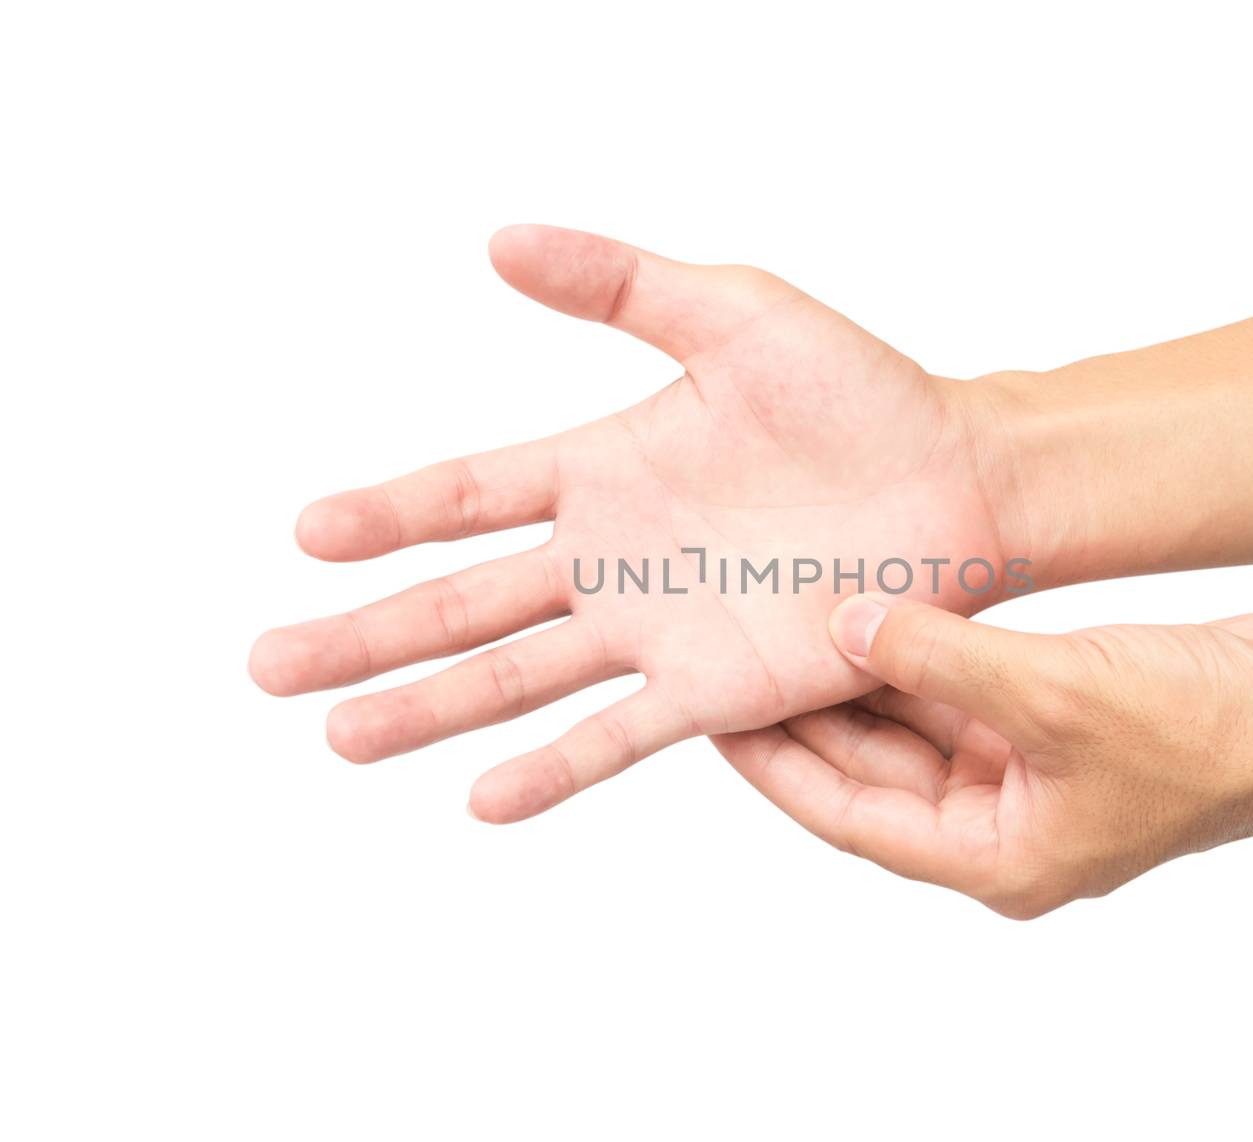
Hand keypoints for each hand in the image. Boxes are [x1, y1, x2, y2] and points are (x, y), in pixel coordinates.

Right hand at [249, 226, 1013, 821]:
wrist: (958, 480)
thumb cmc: (860, 392)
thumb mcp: (735, 313)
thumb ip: (621, 283)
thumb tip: (500, 240)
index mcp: (603, 467)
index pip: (468, 494)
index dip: (388, 516)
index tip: (307, 536)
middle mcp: (612, 557)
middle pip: (464, 601)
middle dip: (366, 633)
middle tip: (269, 667)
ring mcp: (656, 628)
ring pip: (517, 676)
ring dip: (427, 708)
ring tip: (342, 739)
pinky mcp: (715, 686)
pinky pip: (618, 733)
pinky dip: (553, 768)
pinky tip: (483, 799)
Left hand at [716, 588, 1252, 918]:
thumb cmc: (1209, 730)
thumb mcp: (1052, 690)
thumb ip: (937, 656)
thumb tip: (842, 623)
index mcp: (995, 859)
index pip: (849, 814)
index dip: (776, 764)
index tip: (713, 715)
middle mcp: (1000, 826)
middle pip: (870, 770)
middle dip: (809, 713)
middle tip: (732, 654)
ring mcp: (1025, 776)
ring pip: (910, 726)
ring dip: (862, 677)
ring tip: (789, 620)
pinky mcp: (1048, 725)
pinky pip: (958, 692)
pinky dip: (919, 655)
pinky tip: (872, 608)